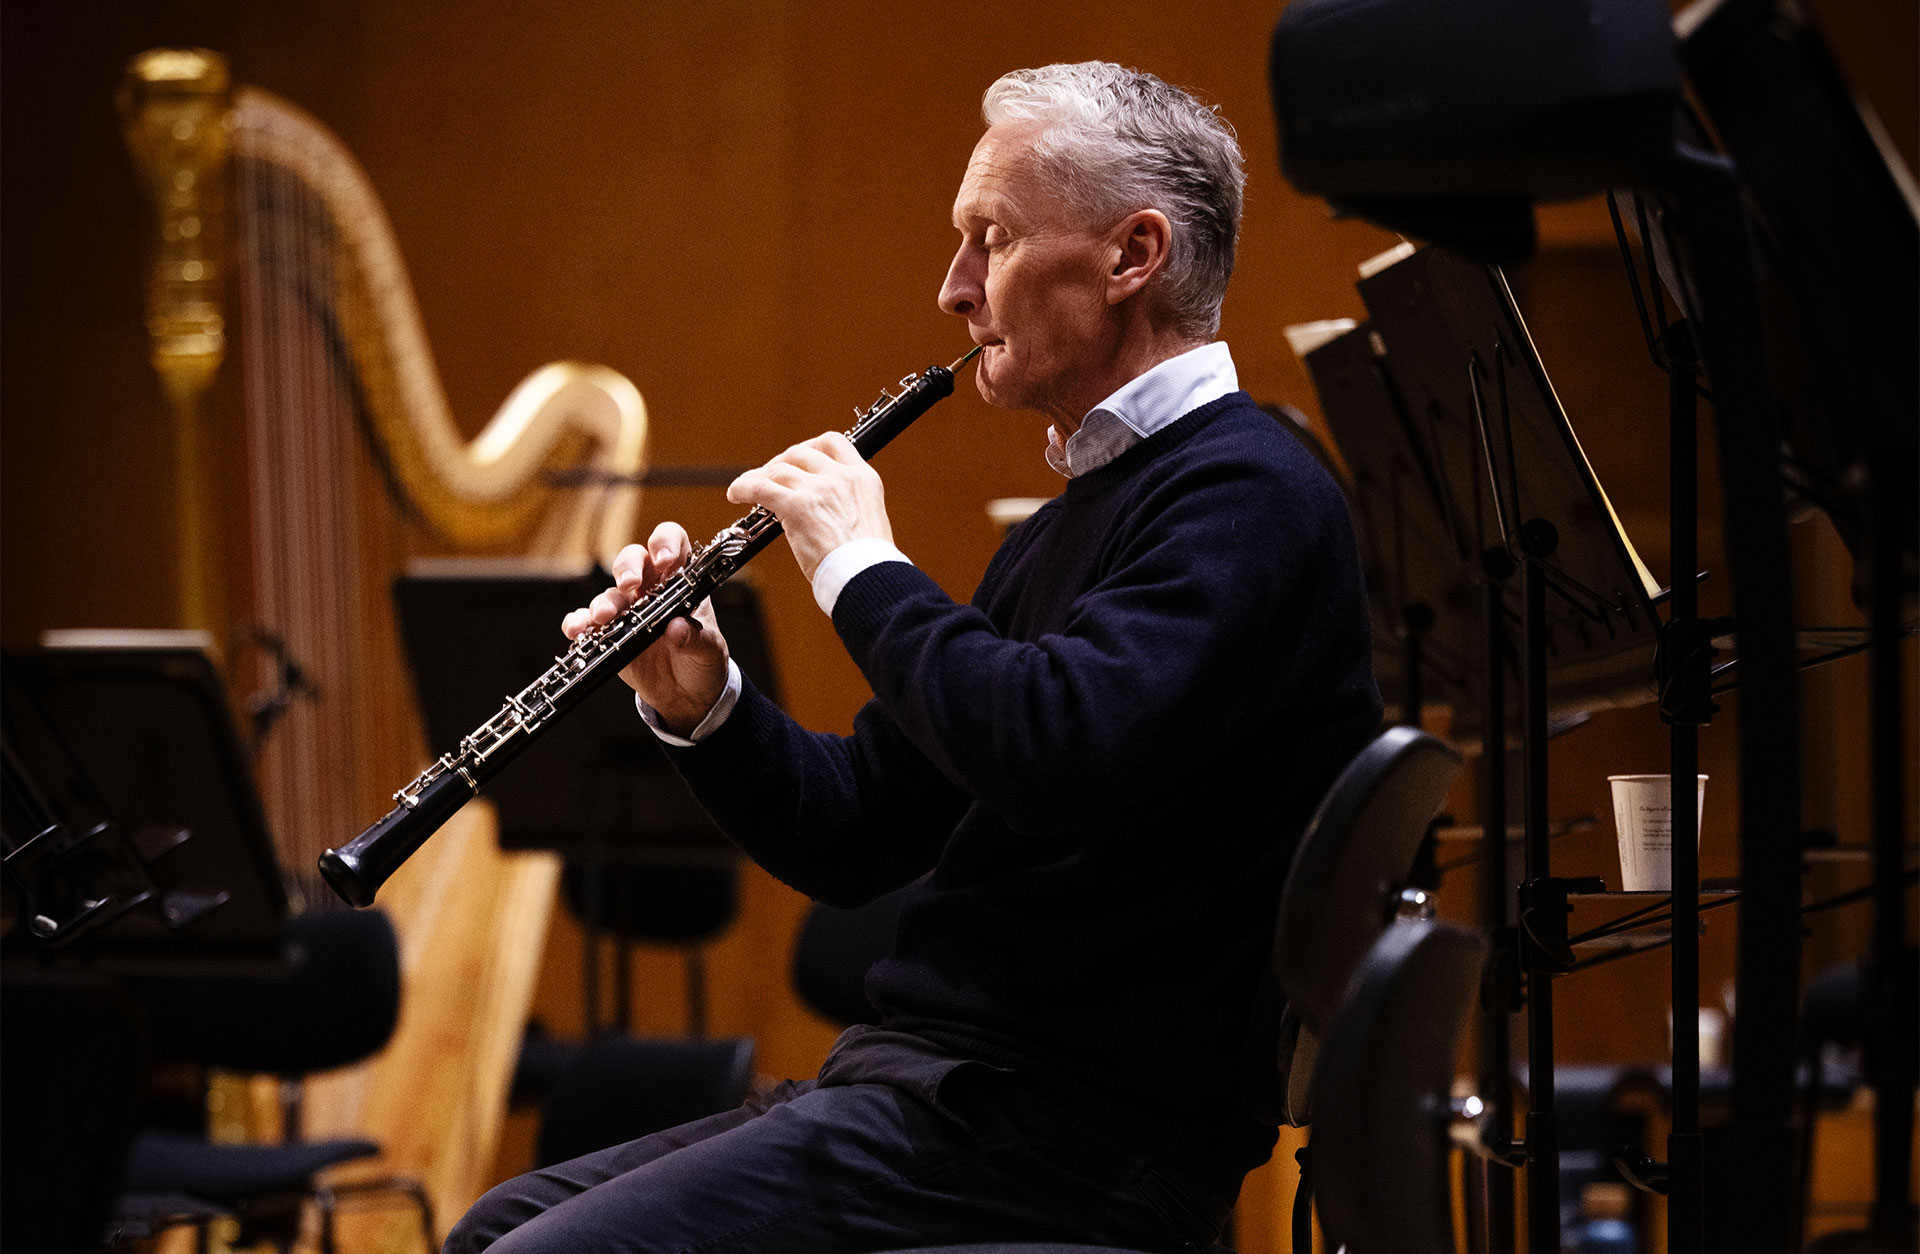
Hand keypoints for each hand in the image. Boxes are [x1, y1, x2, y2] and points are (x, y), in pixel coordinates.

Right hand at [561, 522, 730, 736]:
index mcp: (681, 582)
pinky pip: (588, 621)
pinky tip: (577, 630)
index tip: (664, 560)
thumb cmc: (703, 661)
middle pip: (633, 559)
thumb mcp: (710, 650)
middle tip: (629, 585)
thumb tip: (677, 628)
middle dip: (627, 567)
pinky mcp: (610, 634)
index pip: (674, 543)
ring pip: (609, 592)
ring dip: (603, 602)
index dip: (666, 542)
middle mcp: (652, 589)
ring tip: (603, 618)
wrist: (687, 695)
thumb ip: (696, 638)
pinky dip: (579, 623)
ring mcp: (628, 610)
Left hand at [726, 432, 892, 581]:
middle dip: (781, 463)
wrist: (868, 578)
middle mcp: (841, 477)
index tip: (800, 461)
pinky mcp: (797, 506)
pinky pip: (760, 487)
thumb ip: (847, 504)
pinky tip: (736, 494)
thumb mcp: (867, 519)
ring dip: (760, 478)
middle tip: (772, 479)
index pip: (832, 443)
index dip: (810, 448)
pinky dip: (743, 488)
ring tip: (749, 489)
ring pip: (778, 470)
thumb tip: (823, 506)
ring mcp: (819, 489)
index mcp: (863, 478)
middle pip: (800, 452)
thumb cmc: (868, 563)